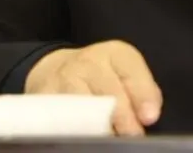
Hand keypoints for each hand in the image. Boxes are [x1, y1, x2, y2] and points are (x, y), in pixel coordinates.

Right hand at [25, 41, 162, 135]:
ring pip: (84, 108)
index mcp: (115, 54)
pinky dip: (76, 130)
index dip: (142, 95)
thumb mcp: (125, 74)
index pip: (130, 73)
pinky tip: (85, 137)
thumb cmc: (101, 77)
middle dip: (123, 118)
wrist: (56, 70)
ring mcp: (63, 78)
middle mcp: (88, 62)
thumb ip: (142, 91)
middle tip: (131, 134)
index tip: (149, 117)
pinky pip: (61, 118)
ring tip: (109, 138)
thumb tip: (148, 115)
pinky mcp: (44, 96)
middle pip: (108, 93)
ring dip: (100, 128)